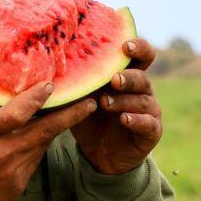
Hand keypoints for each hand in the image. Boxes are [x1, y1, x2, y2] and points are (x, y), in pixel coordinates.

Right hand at [0, 82, 97, 200]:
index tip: (50, 86)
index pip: (14, 114)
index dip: (34, 99)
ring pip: (43, 144)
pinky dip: (39, 146)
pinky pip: (35, 160)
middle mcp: (2, 152)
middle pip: (44, 131)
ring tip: (74, 111)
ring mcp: (13, 171)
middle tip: (91, 101)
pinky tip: (41, 137)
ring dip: (56, 128)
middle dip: (71, 115)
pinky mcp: (19, 185)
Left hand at [70, 38, 162, 174]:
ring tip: (105, 102)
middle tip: (113, 79)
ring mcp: (149, 110)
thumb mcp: (80, 99)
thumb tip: (48, 67)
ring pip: (143, 100)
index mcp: (127, 76)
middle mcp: (142, 90)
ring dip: (124, 100)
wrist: (99, 154)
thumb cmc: (90, 119)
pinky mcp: (151, 131)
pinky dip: (137, 120)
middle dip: (128, 76)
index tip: (125, 46)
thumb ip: (74, 83)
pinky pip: (148, 123)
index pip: (141, 55)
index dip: (138, 47)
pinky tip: (124, 118)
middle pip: (142, 77)